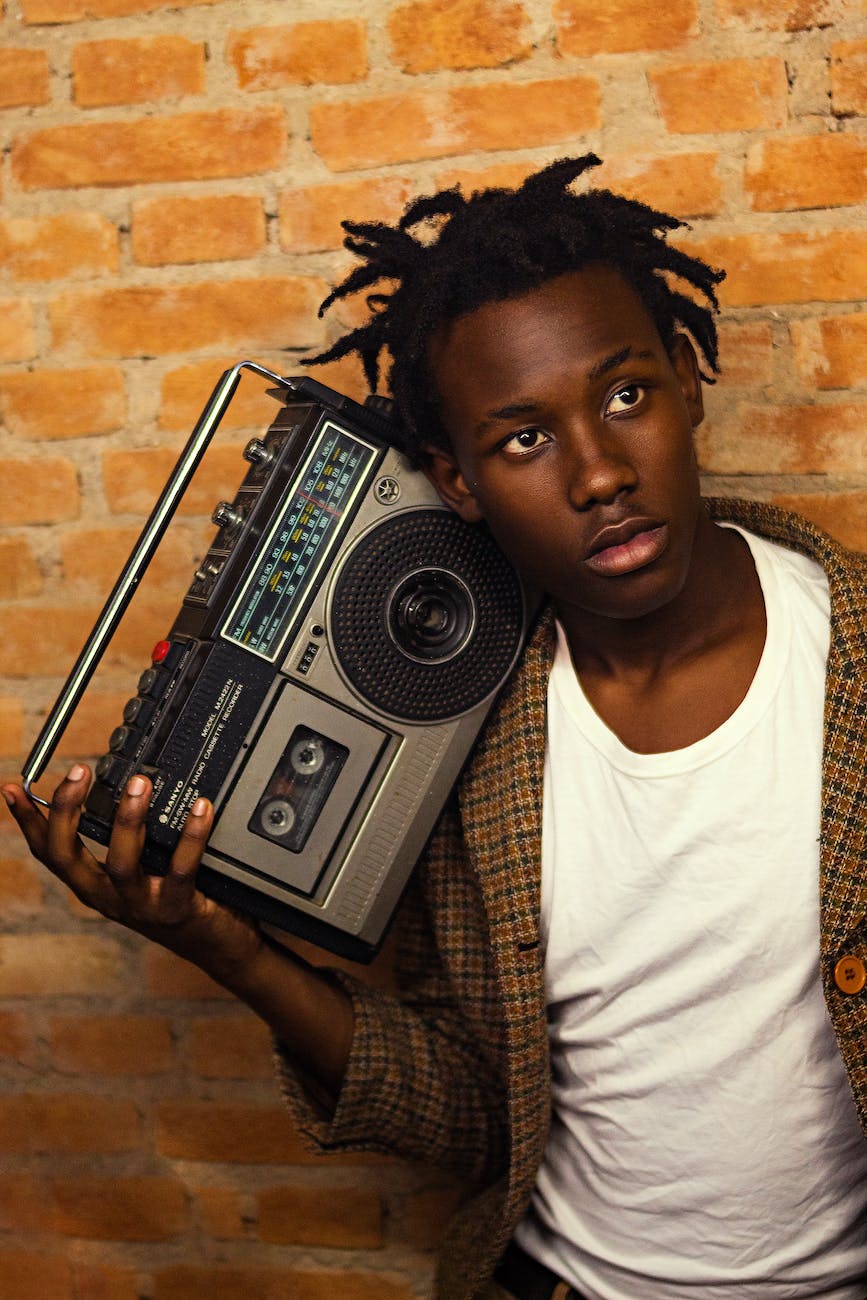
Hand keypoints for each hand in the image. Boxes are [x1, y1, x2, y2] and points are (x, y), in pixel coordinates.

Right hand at [2, 766, 263, 983]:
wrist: (218, 946)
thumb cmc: (178, 898)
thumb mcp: (143, 868)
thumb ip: (129, 836)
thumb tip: (123, 782)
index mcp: (93, 883)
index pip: (49, 852)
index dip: (28, 821)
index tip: (13, 788)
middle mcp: (108, 896)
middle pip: (67, 856)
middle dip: (66, 811)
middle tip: (79, 770)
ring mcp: (140, 906)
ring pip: (120, 863)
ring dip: (128, 819)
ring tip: (139, 783)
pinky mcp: (176, 910)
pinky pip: (180, 870)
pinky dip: (191, 837)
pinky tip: (200, 808)